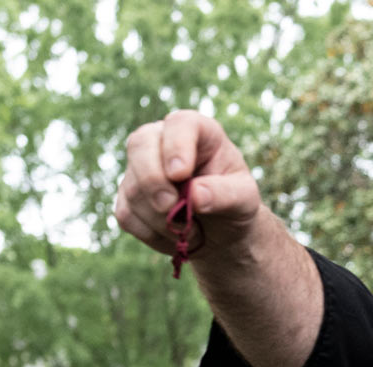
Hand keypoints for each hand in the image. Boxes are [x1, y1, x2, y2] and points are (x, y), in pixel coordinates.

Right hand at [115, 109, 262, 260]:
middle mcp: (162, 140)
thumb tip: (195, 195)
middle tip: (172, 207)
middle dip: (153, 181)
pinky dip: (153, 233)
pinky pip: (127, 215)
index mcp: (198, 131)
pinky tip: (175, 236)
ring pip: (134, 188)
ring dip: (162, 219)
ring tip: (193, 230)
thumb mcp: (244, 200)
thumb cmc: (235, 204)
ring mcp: (140, 167)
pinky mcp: (128, 196)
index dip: (176, 146)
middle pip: (139, 145)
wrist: (222, 230)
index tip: (180, 174)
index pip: (179, 123)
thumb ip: (225, 194)